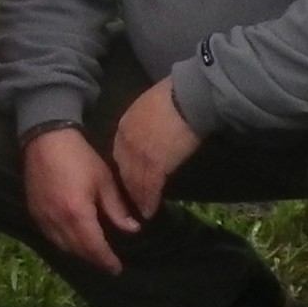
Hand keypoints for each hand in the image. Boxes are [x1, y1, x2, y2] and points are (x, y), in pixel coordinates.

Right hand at [21, 127, 143, 275]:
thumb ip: (117, 209)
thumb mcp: (103, 180)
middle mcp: (57, 221)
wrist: (45, 139)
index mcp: (77, 213)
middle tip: (108, 263)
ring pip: (62, 246)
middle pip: (77, 250)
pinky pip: (49, 236)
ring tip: (92, 253)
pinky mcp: (34, 212)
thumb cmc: (79, 157)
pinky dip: (63, 242)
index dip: (106, 260)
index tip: (117, 268)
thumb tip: (132, 229)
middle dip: (93, 259)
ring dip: (78, 253)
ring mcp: (42, 217)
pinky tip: (72, 239)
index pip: (94, 247)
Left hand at [111, 79, 204, 219]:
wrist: (187, 98)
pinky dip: (149, 201)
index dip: (126, 167)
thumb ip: (146, 123)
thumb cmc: (175, 96)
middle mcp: (127, 141)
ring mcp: (139, 155)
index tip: (129, 178)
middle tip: (132, 201)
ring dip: (138, 198)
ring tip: (142, 210)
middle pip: (124, 169)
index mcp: (125, 125)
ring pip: (134, 181)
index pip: (120, 153)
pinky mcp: (155, 166)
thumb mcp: (150, 107)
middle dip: (128, 186)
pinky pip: (149, 188)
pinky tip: (149, 210)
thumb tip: (152, 131)